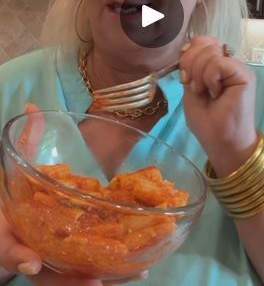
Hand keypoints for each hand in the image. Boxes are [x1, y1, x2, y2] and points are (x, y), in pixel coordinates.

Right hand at [0, 103, 148, 285]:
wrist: (21, 217)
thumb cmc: (22, 195)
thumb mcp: (19, 169)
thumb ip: (27, 141)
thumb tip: (31, 107)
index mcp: (12, 235)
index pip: (10, 250)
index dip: (19, 257)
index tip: (32, 262)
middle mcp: (33, 253)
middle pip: (46, 277)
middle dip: (69, 282)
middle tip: (94, 282)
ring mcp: (55, 262)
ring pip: (71, 281)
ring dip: (100, 279)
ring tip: (132, 274)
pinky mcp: (76, 263)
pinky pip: (92, 273)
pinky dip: (114, 273)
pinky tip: (139, 268)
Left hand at [179, 36, 257, 176]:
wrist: (221, 141)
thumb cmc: (207, 120)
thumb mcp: (190, 88)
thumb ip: (190, 67)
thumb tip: (186, 47)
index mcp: (216, 64)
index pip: (201, 42)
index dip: (189, 52)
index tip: (185, 74)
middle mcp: (229, 62)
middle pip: (203, 44)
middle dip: (191, 65)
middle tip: (195, 88)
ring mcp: (238, 67)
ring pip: (210, 52)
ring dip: (199, 74)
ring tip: (205, 93)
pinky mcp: (245, 74)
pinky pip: (219, 63)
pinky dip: (210, 78)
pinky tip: (216, 93)